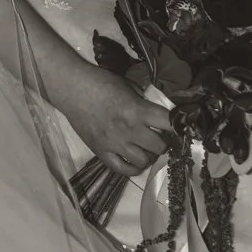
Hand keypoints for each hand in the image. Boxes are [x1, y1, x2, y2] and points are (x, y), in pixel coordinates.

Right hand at [59, 63, 171, 177]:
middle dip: (164, 142)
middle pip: (160, 147)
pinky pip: (123, 169)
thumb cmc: (100, 83)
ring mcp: (115, 144)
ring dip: (149, 155)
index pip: (169, 123)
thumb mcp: (128, 86)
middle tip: (160, 137)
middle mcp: (129, 130)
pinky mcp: (101, 152)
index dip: (178, 125)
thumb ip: (144, 102)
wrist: (72, 90)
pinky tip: (134, 160)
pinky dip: (133, 168)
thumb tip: (157, 113)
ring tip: (146, 148)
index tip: (179, 126)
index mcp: (137, 111)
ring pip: (144, 161)